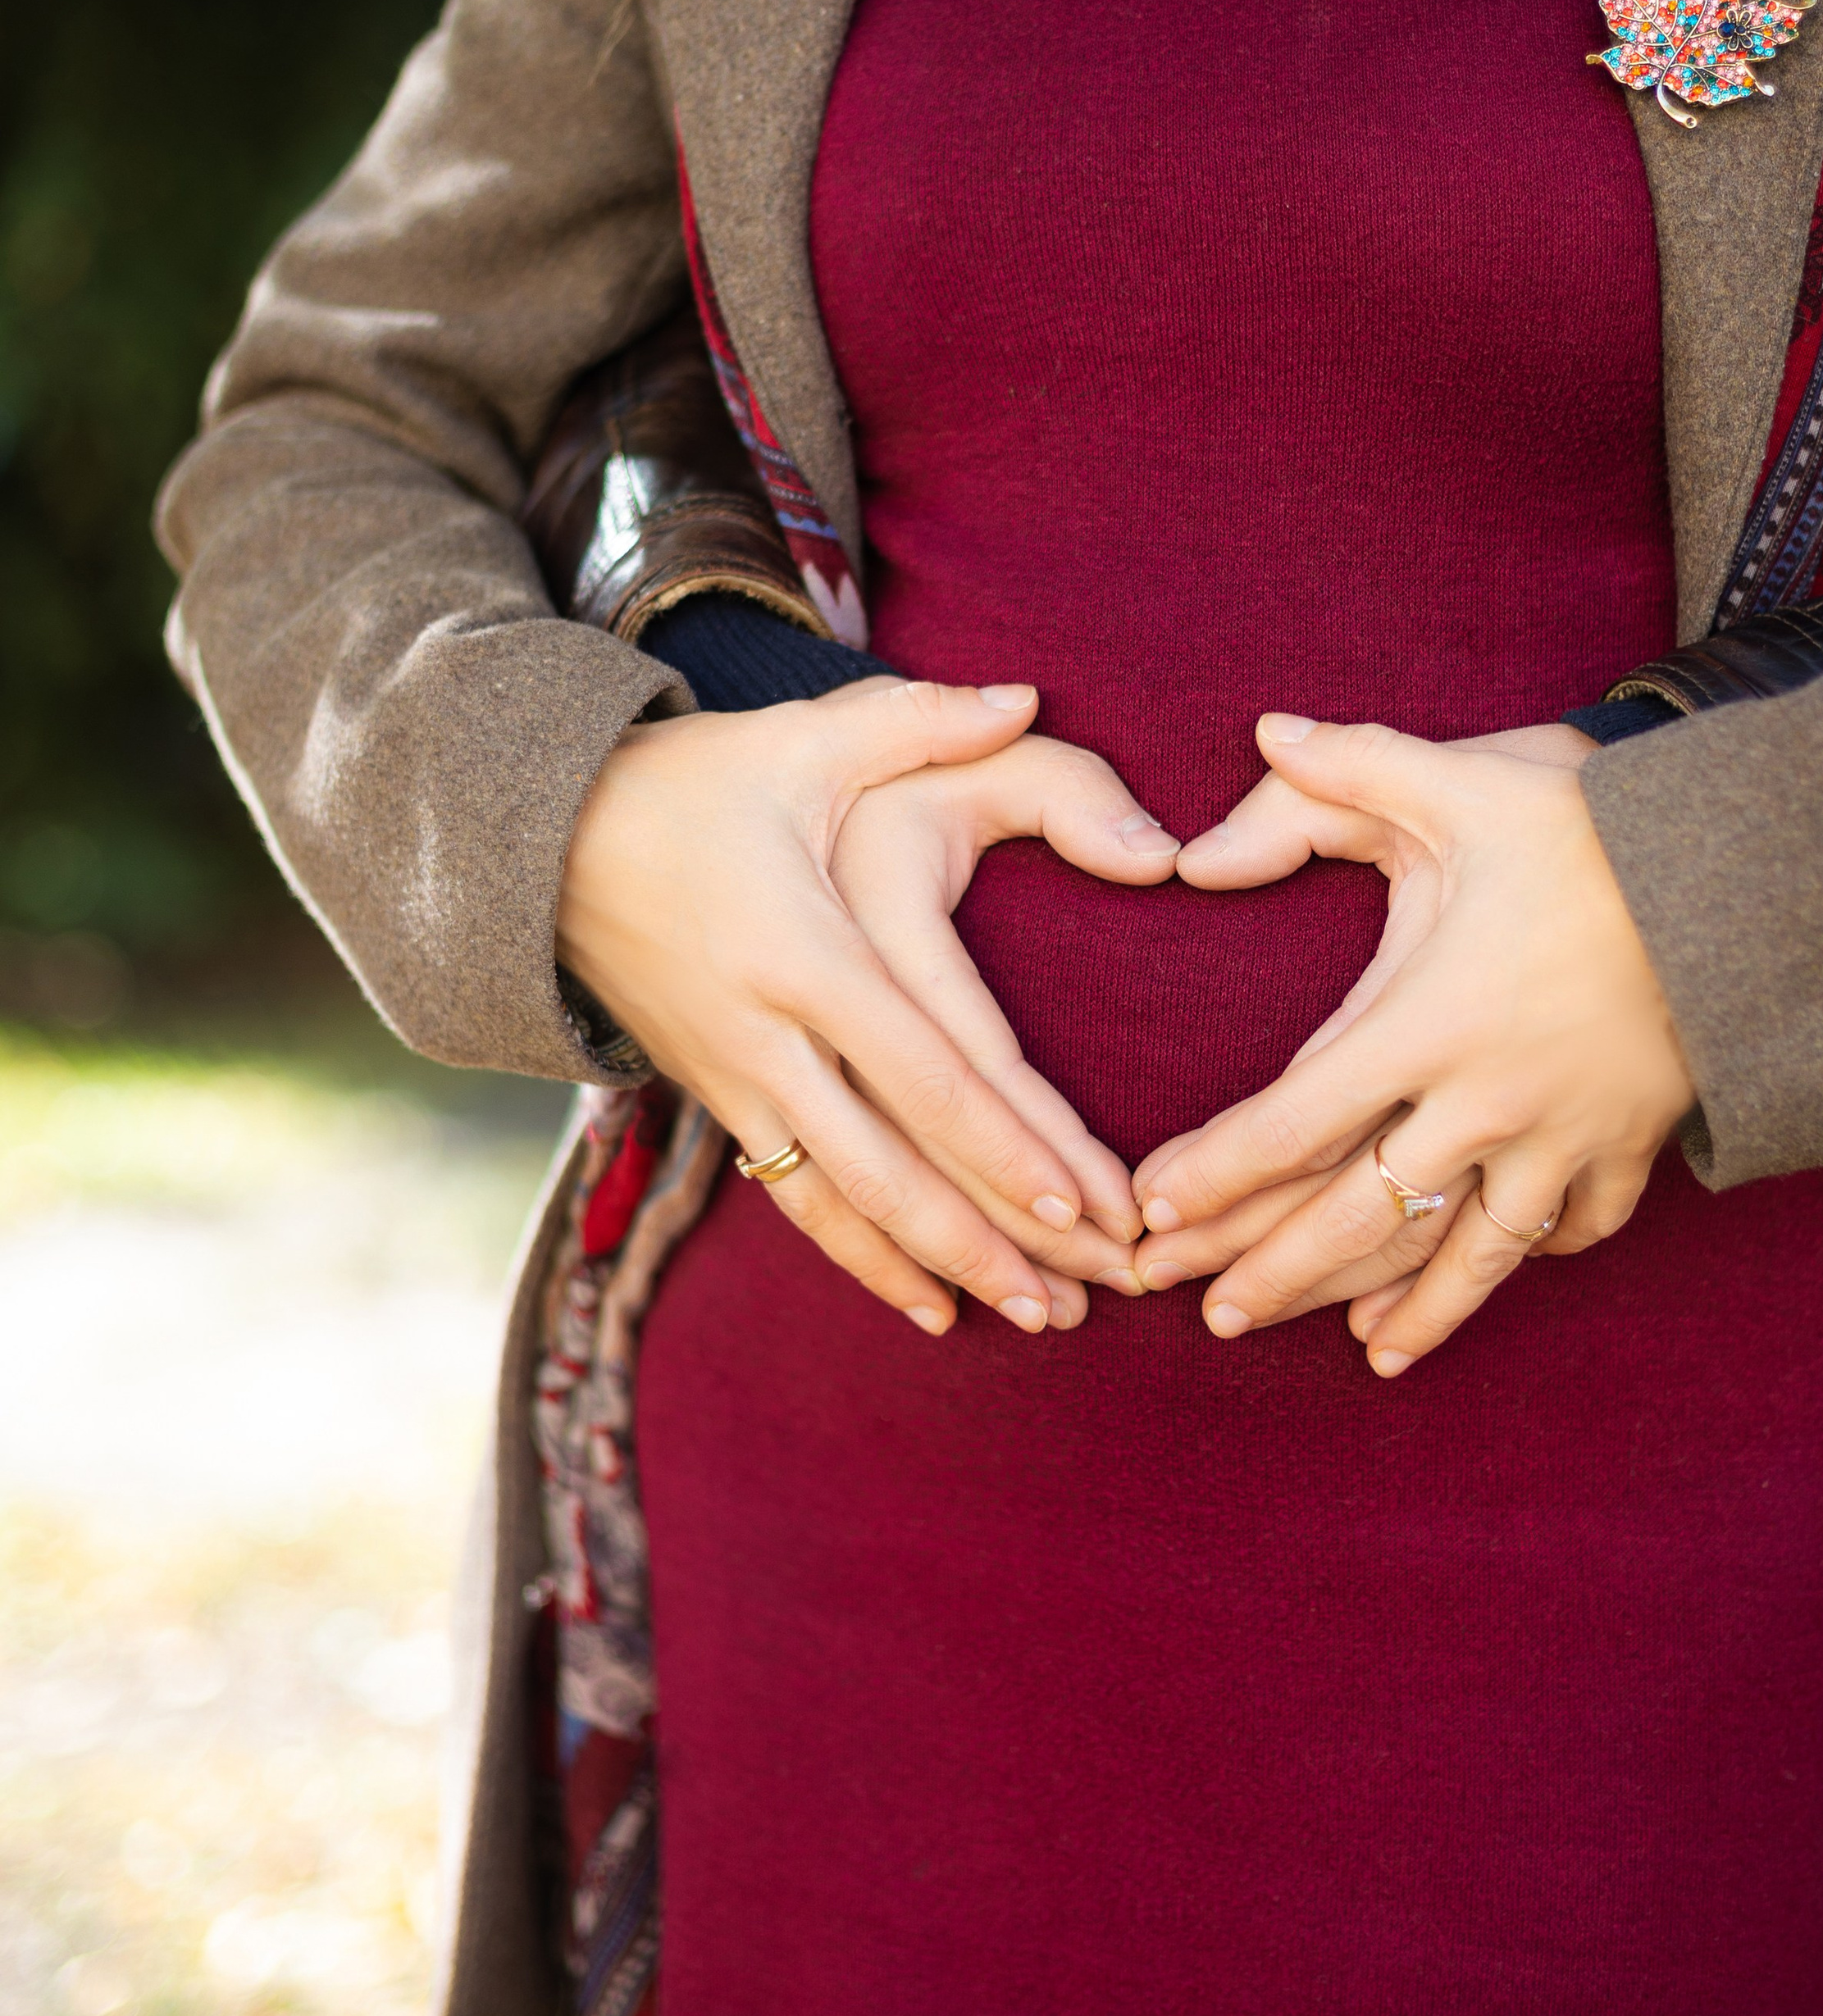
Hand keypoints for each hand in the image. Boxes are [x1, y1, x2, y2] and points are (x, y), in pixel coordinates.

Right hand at [557, 678, 1177, 1338]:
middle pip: (893, 1166)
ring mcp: (737, 1082)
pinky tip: (932, 1310)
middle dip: (995, 1238)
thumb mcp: (800, 737)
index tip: (1078, 1203)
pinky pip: (799, 1202)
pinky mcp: (718, 1104)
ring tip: (1037, 1318)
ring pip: (848, 1206)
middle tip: (1092, 1295)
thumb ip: (922, 718)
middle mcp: (768, 1035)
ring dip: (943, 1269)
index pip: (922, 1069)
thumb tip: (1028, 698)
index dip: (1002, 1145)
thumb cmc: (691, 782)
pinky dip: (867, 1261)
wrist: (535, 842)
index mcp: (804, 951)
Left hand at [1130, 715, 1694, 1374]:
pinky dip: (1527, 1261)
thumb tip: (1262, 733)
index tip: (1154, 1211)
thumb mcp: (1466, 780)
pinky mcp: (1630, 1147)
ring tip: (1353, 1351)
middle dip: (1274, 1273)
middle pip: (1359, 1216)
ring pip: (1467, 1253)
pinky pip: (1571, 1229)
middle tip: (1204, 1317)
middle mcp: (1487, 1100)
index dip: (1217, 1175)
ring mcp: (1564, 1137)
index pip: (1293, 1121)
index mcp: (1427, 1019)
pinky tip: (1486, 1280)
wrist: (1763, 878)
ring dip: (1403, 1308)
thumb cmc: (1598, 826)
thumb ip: (1351, 763)